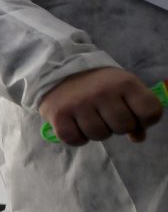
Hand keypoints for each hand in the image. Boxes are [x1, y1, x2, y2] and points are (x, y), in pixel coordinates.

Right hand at [39, 66, 161, 146]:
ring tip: (90, 119)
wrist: (59, 71)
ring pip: (99, 136)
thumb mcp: (123, 89)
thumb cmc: (98, 84)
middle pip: (124, 127)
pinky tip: (76, 126)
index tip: (135, 116)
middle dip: (118, 127)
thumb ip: (137, 112)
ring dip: (96, 132)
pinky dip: (78, 138)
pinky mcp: (59, 115)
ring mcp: (80, 104)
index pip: (150, 112)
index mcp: (125, 83)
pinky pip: (76, 140)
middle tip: (107, 116)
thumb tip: (138, 138)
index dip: (145, 121)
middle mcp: (103, 92)